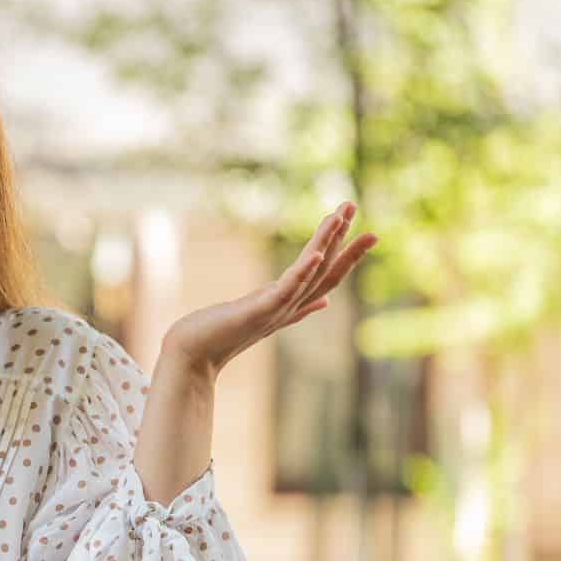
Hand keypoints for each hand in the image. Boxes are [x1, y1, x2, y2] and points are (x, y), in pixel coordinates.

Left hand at [163, 201, 377, 375]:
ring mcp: (275, 311)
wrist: (192, 355)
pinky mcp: (258, 313)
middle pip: (326, 272)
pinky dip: (303, 273)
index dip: (348, 254)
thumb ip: (297, 307)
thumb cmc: (221, 334)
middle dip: (343, 240)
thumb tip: (327, 303)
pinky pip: (285, 291)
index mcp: (290, 304)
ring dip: (326, 243)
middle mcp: (288, 307)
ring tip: (339, 216)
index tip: (368, 230)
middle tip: (355, 206)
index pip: (327, 277)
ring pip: (311, 275)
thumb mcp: (264, 314)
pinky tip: (316, 254)